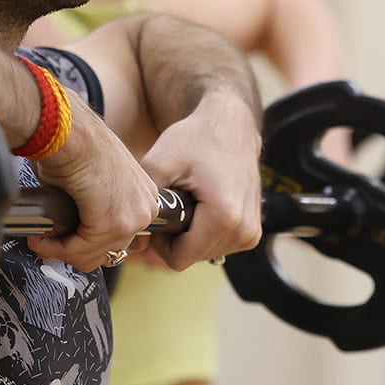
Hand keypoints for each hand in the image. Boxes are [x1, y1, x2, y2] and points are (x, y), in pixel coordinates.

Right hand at [28, 106, 167, 272]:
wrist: (69, 130)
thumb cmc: (73, 146)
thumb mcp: (92, 183)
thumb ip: (91, 209)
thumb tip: (70, 232)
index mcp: (143, 196)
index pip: (121, 239)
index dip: (88, 245)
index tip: (64, 240)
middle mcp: (145, 208)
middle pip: (109, 252)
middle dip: (73, 251)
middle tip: (48, 242)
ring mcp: (132, 218)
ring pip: (93, 255)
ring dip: (61, 250)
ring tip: (42, 239)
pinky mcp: (112, 222)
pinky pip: (80, 250)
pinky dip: (56, 247)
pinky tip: (42, 238)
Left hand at [140, 87, 264, 268]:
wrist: (232, 125)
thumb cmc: (197, 139)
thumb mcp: (160, 162)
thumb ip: (143, 202)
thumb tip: (132, 238)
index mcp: (224, 217)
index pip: (179, 259)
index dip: (160, 242)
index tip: (160, 214)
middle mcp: (244, 230)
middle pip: (192, 257)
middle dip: (177, 237)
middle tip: (175, 202)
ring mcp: (251, 233)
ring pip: (204, 254)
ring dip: (191, 235)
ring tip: (191, 201)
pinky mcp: (253, 232)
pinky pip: (218, 246)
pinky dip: (205, 232)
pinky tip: (203, 206)